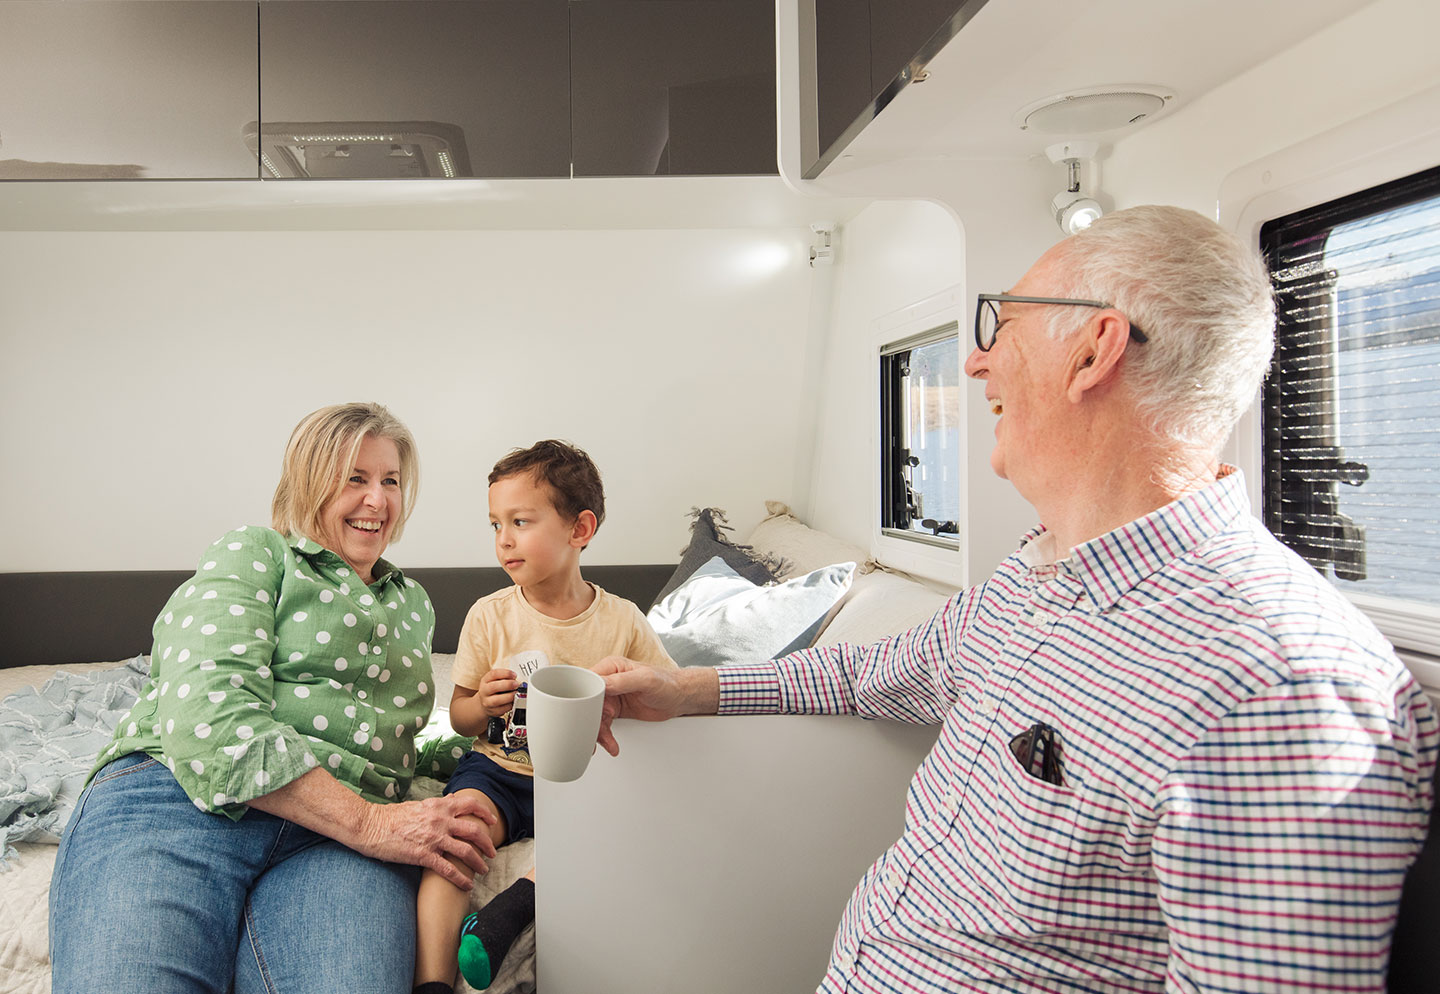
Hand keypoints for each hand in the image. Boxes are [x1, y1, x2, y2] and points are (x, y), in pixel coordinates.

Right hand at [354, 792, 498, 889]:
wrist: (370, 826)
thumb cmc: (390, 816)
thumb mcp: (418, 804)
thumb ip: (438, 804)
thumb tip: (453, 799)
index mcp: (439, 806)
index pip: (470, 804)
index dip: (485, 813)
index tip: (492, 822)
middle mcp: (440, 820)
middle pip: (474, 830)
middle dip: (487, 843)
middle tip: (492, 853)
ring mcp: (433, 838)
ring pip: (466, 851)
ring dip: (479, 862)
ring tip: (484, 870)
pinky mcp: (423, 855)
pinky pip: (449, 869)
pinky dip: (461, 879)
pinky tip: (467, 885)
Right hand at [478, 667, 518, 717]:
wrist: (485, 703)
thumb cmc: (493, 690)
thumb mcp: (495, 681)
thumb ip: (504, 678)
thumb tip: (517, 679)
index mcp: (485, 680)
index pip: (494, 674)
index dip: (505, 673)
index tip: (514, 675)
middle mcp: (484, 691)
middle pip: (494, 687)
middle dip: (507, 685)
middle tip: (516, 684)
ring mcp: (487, 702)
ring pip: (497, 700)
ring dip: (509, 696)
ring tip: (515, 693)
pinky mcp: (493, 711)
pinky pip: (502, 709)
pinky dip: (510, 705)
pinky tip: (513, 701)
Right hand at [593, 655, 713, 756]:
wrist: (679, 698)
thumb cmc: (666, 683)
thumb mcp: (645, 680)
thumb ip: (621, 681)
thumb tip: (601, 684)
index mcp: (611, 667)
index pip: (589, 681)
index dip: (586, 697)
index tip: (589, 712)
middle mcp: (609, 681)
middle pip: (589, 701)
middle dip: (591, 720)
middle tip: (597, 733)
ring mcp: (612, 697)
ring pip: (595, 716)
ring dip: (599, 732)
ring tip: (608, 743)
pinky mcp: (616, 711)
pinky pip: (604, 724)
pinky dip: (606, 736)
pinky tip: (611, 744)